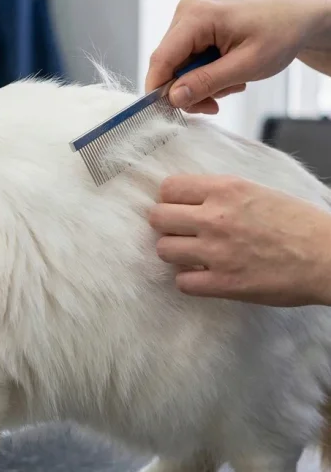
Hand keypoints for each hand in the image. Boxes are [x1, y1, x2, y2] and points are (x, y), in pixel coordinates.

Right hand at [145, 0, 330, 112]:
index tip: (169, 114)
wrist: (299, 17)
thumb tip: (173, 98)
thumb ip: (207, 82)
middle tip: (215, 103)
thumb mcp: (246, 65)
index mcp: (196, 16)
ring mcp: (189, 20)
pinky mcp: (194, 29)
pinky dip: (204, 75)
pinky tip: (226, 73)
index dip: (159, 90)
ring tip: (231, 83)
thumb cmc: (281, 33)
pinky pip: (186, 62)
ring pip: (177, 68)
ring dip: (200, 85)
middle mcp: (186, 14)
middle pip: (167, 67)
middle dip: (189, 90)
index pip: (161, 59)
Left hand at [148, 175, 330, 306]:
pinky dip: (190, 280)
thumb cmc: (298, 222)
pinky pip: (182, 282)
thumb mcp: (256, 191)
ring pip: (164, 249)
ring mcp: (216, 252)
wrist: (329, 257)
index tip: (179, 208)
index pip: (169, 188)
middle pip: (158, 218)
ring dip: (175, 252)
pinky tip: (204, 276)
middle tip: (182, 232)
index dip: (170, 199)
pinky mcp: (223, 283)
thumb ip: (220, 193)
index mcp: (225, 189)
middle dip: (166, 225)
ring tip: (193, 254)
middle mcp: (215, 217)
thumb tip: (187, 198)